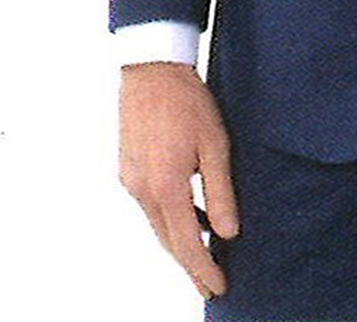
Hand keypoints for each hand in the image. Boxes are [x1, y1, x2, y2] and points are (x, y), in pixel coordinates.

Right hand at [118, 62, 239, 299]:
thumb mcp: (215, 144)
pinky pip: (150, 205)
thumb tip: (227, 233)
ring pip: (157, 224)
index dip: (203, 270)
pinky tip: (189, 215)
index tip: (219, 288)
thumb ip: (221, 192)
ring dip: (179, 241)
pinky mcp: (128, 168)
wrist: (151, 68)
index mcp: (165, 187)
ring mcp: (131, 180)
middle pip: (168, 241)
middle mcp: (142, 190)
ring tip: (205, 254)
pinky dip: (169, 218)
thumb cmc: (188, 101)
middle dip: (190, 265)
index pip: (186, 244)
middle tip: (211, 283)